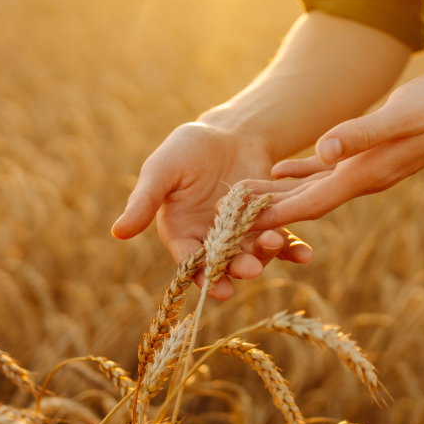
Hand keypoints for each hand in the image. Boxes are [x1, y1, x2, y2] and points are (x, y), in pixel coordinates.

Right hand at [111, 122, 312, 298]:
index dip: (205, 277)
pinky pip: (280, 241)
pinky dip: (292, 248)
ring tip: (277, 243)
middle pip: (226, 264)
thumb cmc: (187, 149)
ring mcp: (242, 236)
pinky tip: (305, 253)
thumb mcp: (162, 170)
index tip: (220, 290)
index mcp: (182, 235)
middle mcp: (212, 242)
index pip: (191, 263)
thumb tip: (117, 232)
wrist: (228, 133)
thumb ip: (144, 201)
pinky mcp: (268, 224)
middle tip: (253, 268)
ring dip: (267, 255)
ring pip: (254, 254)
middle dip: (240, 267)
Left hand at [246, 67, 423, 227]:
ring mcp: (370, 169)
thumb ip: (360, 134)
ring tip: (243, 200)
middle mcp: (364, 178)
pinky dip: (303, 175)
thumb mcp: (400, 115)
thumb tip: (322, 151)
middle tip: (225, 221)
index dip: (273, 214)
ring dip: (282, 196)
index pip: (310, 203)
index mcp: (365, 174)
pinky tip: (285, 170)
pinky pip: (329, 173)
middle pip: (306, 204)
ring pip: (315, 190)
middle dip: (268, 213)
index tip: (236, 226)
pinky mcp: (373, 155)